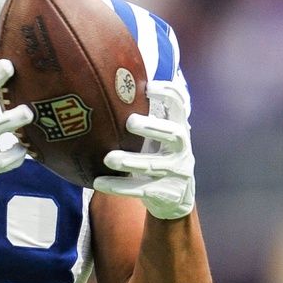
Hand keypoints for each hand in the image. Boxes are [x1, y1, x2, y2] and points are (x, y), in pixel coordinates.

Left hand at [93, 79, 195, 219]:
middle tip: (130, 122)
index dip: (167, 93)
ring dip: (130, 161)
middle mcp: (182, 149)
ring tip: (108, 158)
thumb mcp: (158, 137)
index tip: (147, 86)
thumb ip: (146, 116)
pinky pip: (142, 189)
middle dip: (153, 126)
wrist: (174, 199)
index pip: (180, 104)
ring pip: (153, 165)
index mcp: (179, 128)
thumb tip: (110, 83)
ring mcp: (177, 172)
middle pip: (174, 134)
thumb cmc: (158, 158)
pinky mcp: (167, 193)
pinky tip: (99, 182)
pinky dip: (119, 186)